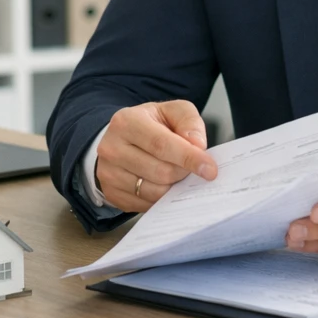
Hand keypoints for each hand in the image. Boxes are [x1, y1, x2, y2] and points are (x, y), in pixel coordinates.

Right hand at [95, 100, 217, 212]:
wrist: (121, 139)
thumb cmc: (150, 125)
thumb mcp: (171, 112)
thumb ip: (189, 121)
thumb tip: (198, 144)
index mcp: (126, 122)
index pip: (162, 144)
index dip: (188, 158)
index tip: (210, 169)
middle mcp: (111, 148)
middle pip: (160, 172)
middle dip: (183, 173)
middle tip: (191, 168)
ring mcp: (108, 173)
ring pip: (154, 191)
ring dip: (173, 187)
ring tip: (176, 174)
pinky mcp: (111, 193)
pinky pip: (145, 205)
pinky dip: (161, 198)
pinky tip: (162, 184)